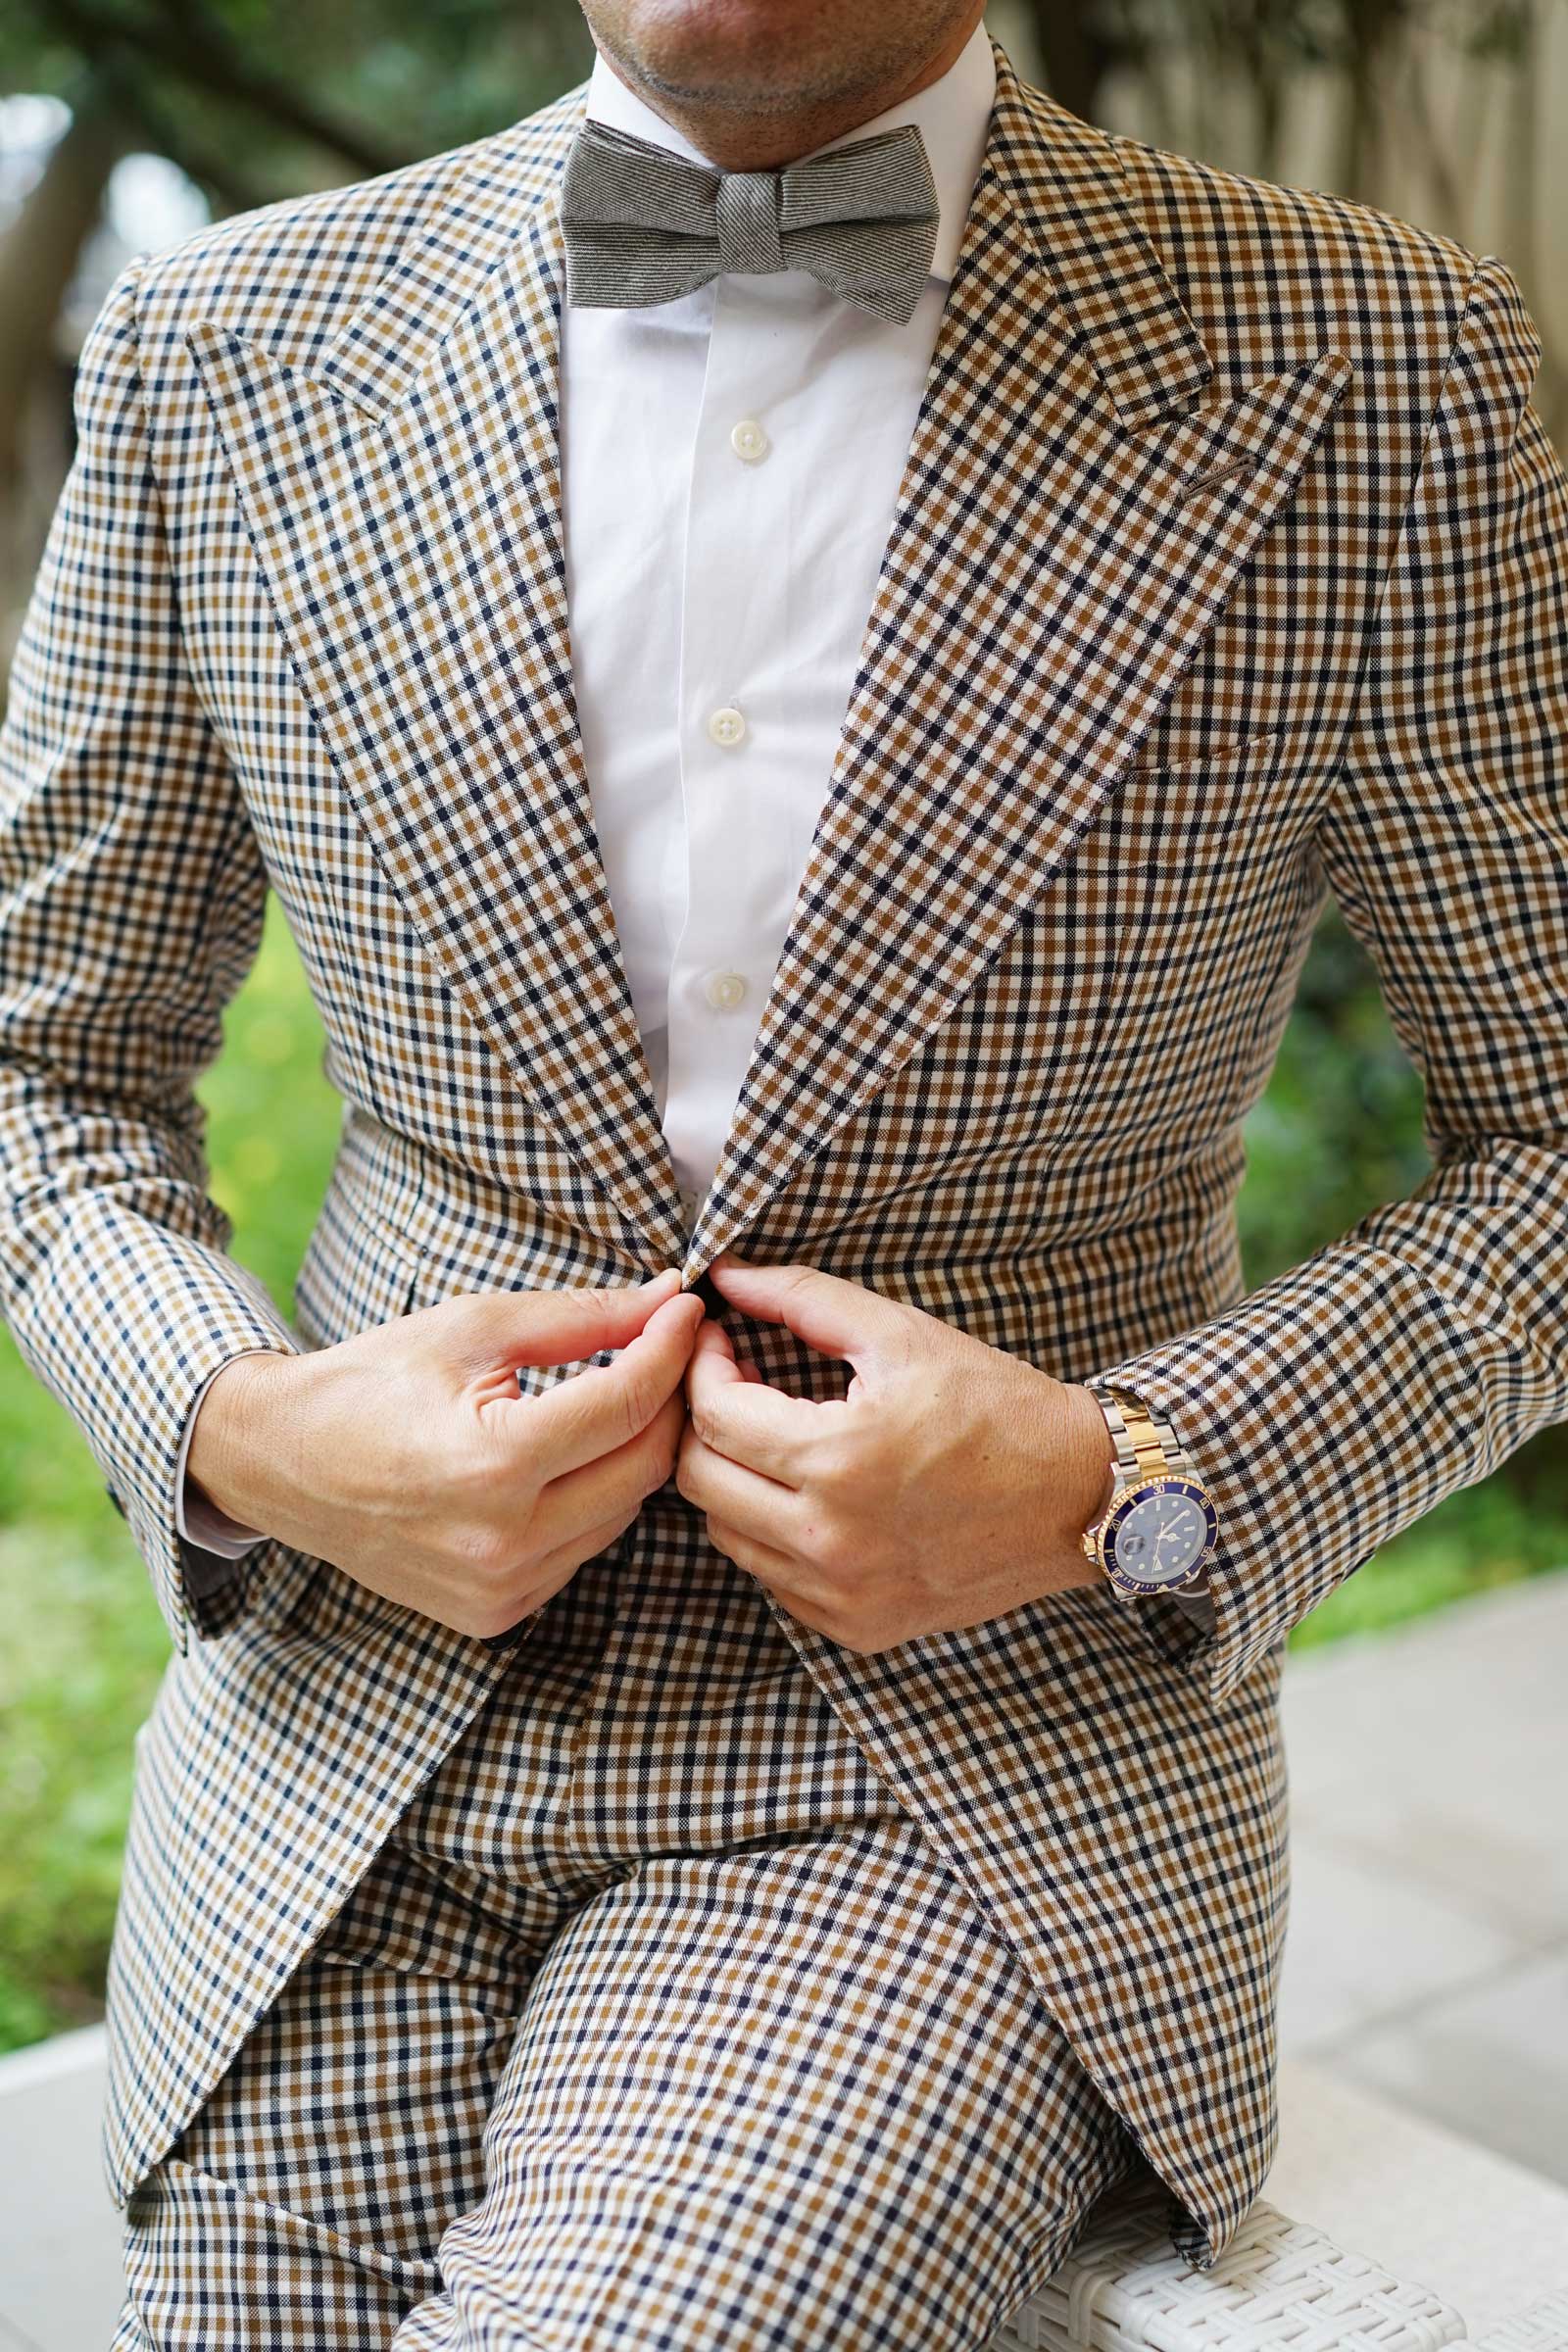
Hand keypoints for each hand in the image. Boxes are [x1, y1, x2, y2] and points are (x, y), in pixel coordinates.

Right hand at [187, 1269, 705, 1638]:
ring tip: (620, 1396)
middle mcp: (504, 1541)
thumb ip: (582, 1317)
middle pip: (645, 1466)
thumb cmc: (373, 1382)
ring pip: (624, 1512)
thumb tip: (666, 1298)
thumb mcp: (474, 1329)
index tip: (686, 1308)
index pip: (627, 1404)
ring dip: (634, 1452)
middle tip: (668, 1348)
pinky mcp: (497, 1614)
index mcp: (494, 1463)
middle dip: (667, 1399)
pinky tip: (569, 1458)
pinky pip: (584, 1549)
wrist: (282, 1463)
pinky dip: (593, 1499)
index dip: (670, 1348)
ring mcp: (501, 1588)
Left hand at [676, 1255, 1115, 1653]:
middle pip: (700, 1480)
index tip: (721, 1343)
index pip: (712, 1415)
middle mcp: (831, 1539)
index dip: (702, 1368)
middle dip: (703, 1423)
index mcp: (838, 1459)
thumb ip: (802, 1298)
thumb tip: (725, 1276)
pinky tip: (813, 1496)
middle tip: (738, 1386)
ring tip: (776, 1439)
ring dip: (734, 1479)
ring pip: (727, 1534)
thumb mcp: (901, 1334)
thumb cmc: (996, 1405)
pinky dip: (774, 1534)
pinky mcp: (860, 1626)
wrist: (1079, 1495)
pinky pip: (774, 1579)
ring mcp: (843, 1594)